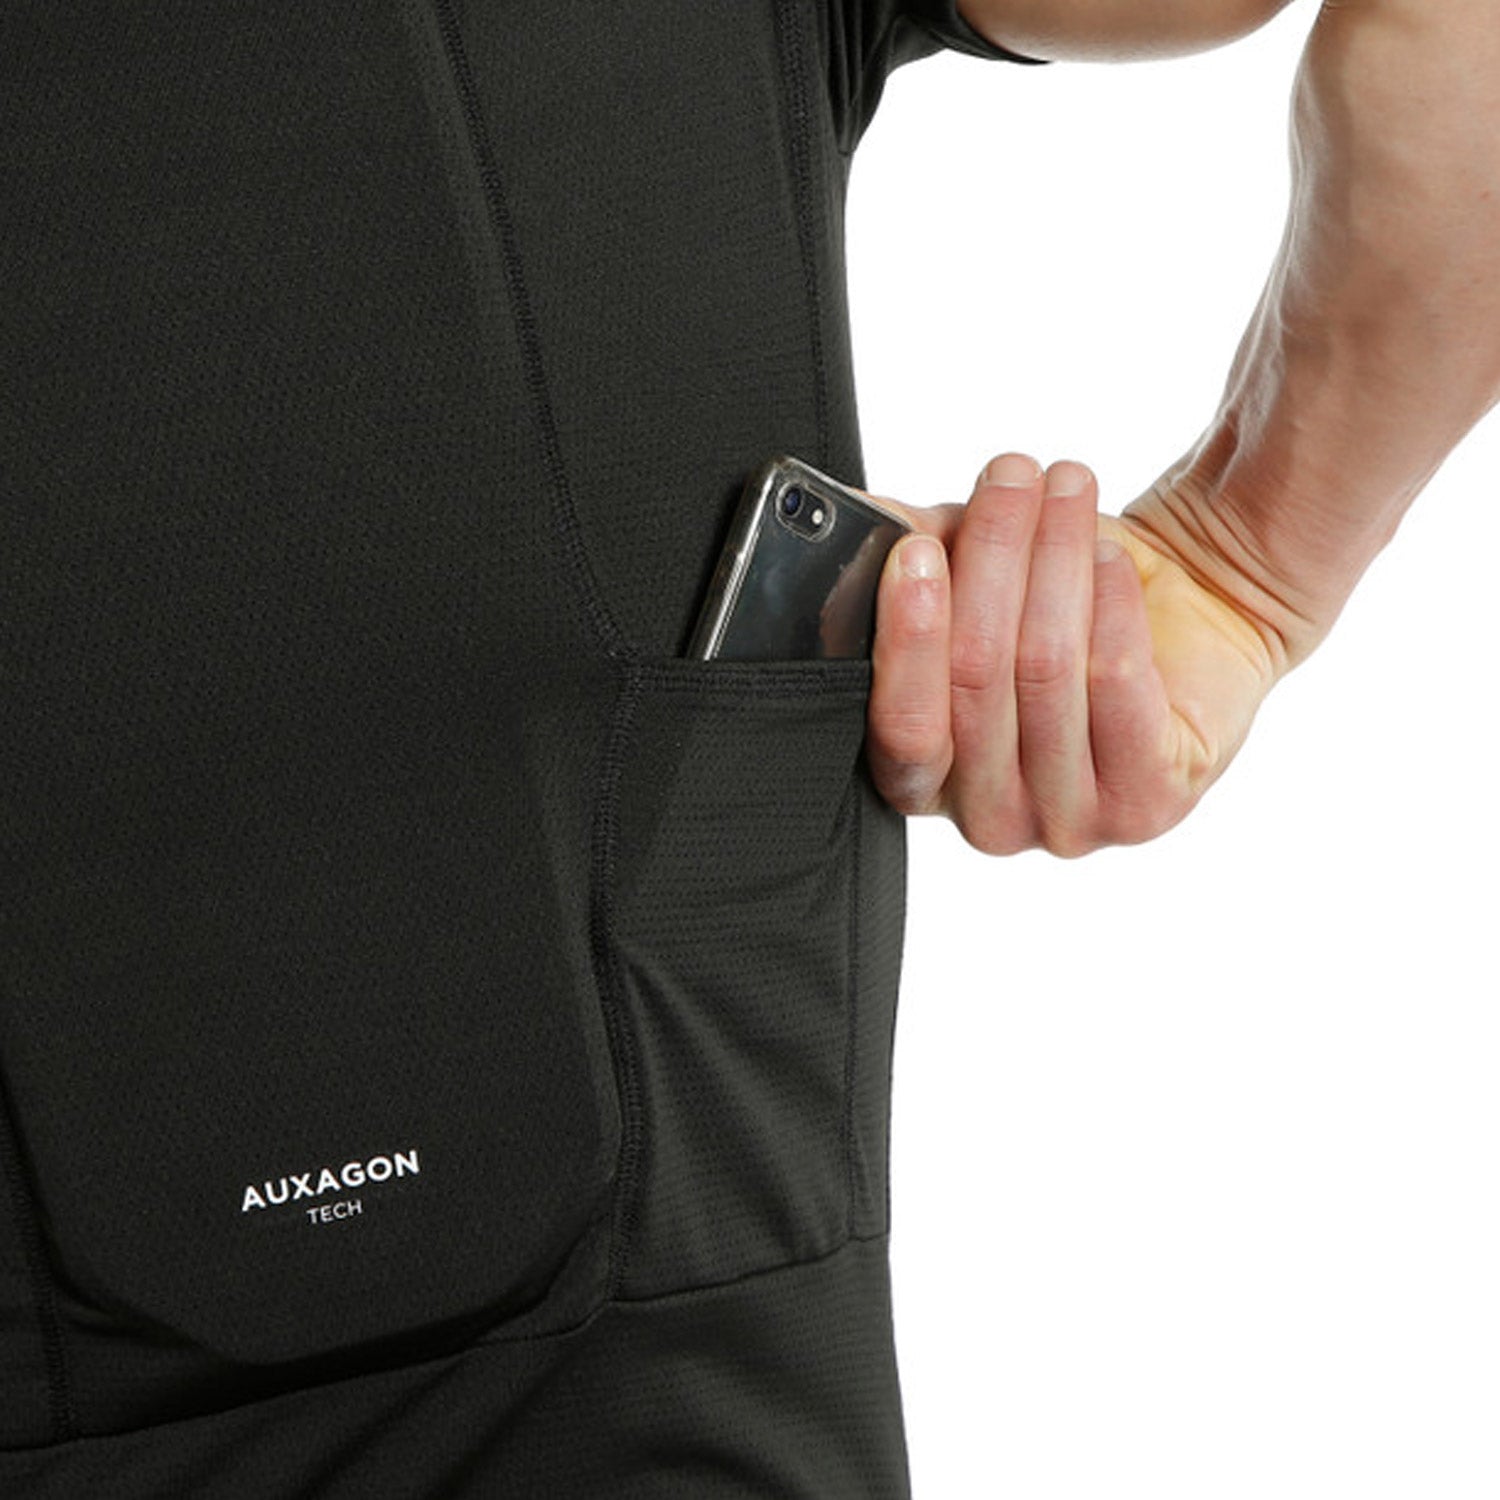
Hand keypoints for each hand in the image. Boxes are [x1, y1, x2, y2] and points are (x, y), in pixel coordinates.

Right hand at [861, 453, 1280, 856]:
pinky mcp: (1145, 807)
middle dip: (993, 562)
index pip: (900, 726)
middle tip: (1011, 478)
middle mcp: (986, 820)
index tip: (917, 547)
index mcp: (922, 778)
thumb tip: (859, 518)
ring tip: (1067, 489)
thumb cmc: (1061, 602)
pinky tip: (1113, 556)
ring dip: (1055, 561)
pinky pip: (1116, 686)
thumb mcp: (967, 576)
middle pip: (976, 681)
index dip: (907, 635)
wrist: (1193, 612)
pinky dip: (1113, 604)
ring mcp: (1067, 824)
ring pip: (1045, 672)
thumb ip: (903, 558)